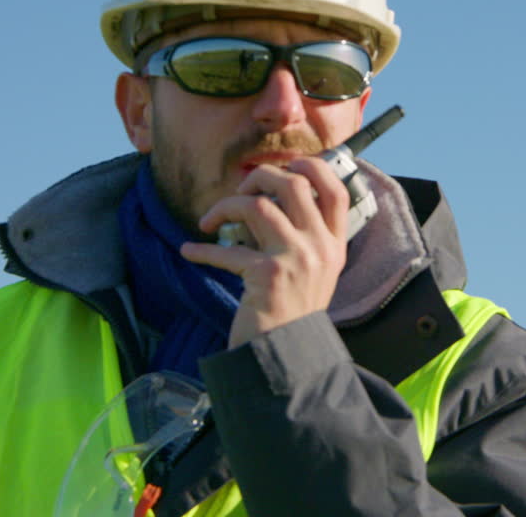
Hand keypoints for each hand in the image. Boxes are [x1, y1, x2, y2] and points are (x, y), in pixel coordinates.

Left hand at [180, 156, 348, 347]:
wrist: (286, 358)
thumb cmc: (291, 314)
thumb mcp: (312, 273)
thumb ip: (303, 238)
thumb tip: (269, 199)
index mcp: (335, 245)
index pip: (336, 190)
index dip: (312, 167)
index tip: (285, 166)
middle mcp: (321, 247)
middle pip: (294, 184)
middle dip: (259, 177)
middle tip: (238, 192)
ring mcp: (297, 259)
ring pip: (259, 205)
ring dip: (226, 207)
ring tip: (209, 222)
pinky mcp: (268, 274)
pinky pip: (229, 248)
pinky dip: (203, 249)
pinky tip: (189, 251)